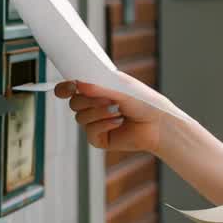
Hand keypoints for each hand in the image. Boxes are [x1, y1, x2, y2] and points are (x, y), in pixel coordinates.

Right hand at [54, 72, 178, 153]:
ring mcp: (95, 122)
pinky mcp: (99, 138)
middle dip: (88, 101)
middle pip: (74, 103)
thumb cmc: (143, 102)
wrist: (157, 123)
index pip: (72, 88)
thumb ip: (100, 87)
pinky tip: (118, 122)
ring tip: (117, 110)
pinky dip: (104, 125)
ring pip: (80, 117)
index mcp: (96, 89)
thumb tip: (79, 84)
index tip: (71, 87)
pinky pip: (90, 132)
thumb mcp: (121, 89)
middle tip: (107, 98)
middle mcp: (93, 105)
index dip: (65, 88)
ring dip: (98, 113)